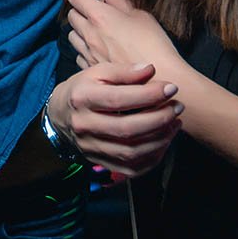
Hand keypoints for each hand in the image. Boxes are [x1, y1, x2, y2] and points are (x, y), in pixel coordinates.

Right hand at [47, 64, 181, 175]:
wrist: (59, 115)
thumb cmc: (84, 89)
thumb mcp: (97, 72)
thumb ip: (123, 71)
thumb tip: (151, 70)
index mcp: (82, 98)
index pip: (118, 99)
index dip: (148, 95)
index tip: (171, 88)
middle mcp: (84, 126)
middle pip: (126, 129)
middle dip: (159, 119)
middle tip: (178, 107)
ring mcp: (91, 148)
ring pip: (131, 152)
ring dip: (160, 139)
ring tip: (175, 123)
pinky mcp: (100, 163)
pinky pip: (131, 169)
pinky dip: (152, 158)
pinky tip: (164, 142)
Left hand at [65, 0, 182, 71]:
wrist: (158, 80)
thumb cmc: (154, 46)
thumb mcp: (141, 16)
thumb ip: (119, 0)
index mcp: (100, 17)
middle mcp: (89, 34)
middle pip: (72, 13)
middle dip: (84, 7)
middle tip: (102, 9)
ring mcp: (89, 53)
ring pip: (73, 35)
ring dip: (83, 29)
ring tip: (101, 29)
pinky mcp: (92, 69)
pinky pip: (80, 54)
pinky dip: (87, 48)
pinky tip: (102, 48)